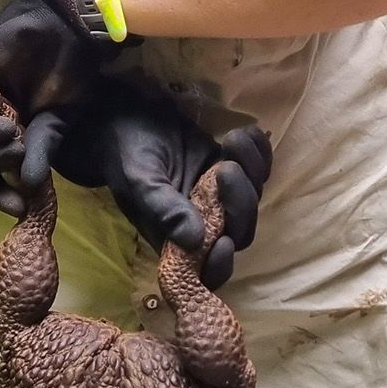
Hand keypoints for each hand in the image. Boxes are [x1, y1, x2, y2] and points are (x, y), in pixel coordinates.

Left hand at [0, 0, 119, 215]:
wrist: (67, 26)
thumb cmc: (70, 69)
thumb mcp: (58, 120)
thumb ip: (41, 151)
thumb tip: (29, 187)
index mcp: (10, 128)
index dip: (0, 193)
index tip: (18, 208)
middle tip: (21, 157)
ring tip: (14, 139)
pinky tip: (3, 126)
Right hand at [19, 82, 272, 289]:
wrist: (129, 117)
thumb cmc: (127, 153)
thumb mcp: (139, 181)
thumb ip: (164, 210)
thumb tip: (195, 241)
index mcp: (177, 239)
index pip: (207, 270)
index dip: (221, 264)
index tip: (224, 241)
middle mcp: (203, 223)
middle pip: (241, 231)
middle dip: (241, 203)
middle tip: (225, 168)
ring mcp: (221, 197)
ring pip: (253, 198)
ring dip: (252, 171)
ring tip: (230, 141)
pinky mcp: (232, 169)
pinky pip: (260, 169)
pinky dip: (259, 152)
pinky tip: (242, 133)